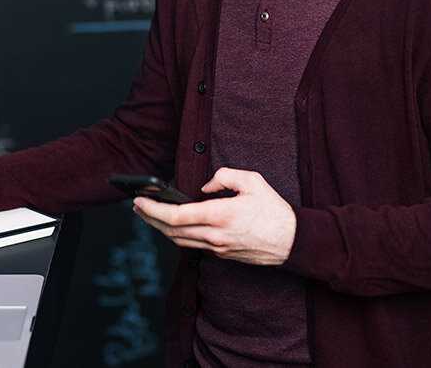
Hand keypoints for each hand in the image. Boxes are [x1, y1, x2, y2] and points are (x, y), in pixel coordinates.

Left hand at [132, 167, 296, 265]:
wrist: (294, 241)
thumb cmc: (274, 209)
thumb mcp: (252, 181)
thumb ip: (224, 176)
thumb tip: (205, 187)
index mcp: (219, 215)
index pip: (176, 216)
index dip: (153, 209)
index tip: (139, 200)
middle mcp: (214, 235)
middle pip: (171, 231)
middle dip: (149, 218)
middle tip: (136, 206)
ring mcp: (217, 248)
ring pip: (179, 241)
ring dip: (160, 228)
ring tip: (148, 214)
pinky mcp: (222, 254)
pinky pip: (192, 246)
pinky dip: (176, 235)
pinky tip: (171, 226)